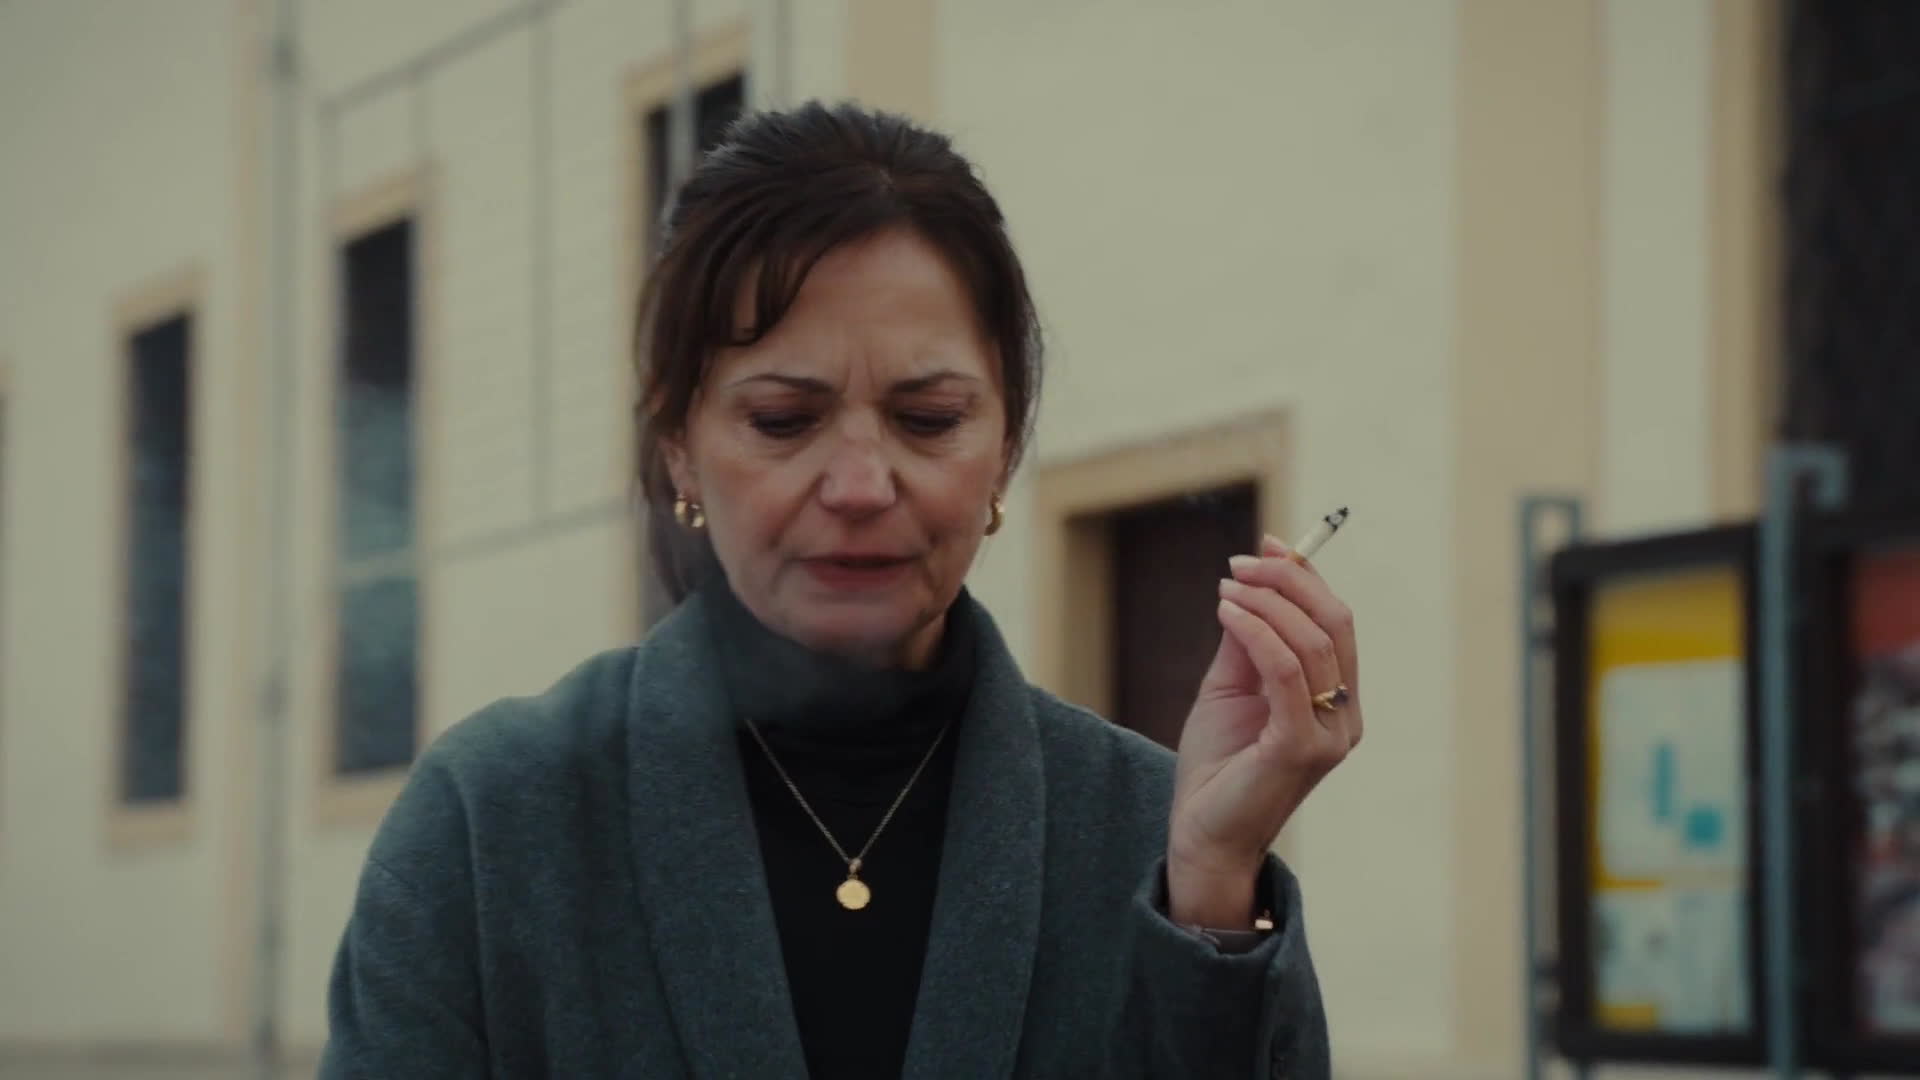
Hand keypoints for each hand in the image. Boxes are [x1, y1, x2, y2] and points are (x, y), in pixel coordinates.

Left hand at [1166, 535, 1361, 927]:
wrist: (1201, 833)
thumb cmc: (1216, 766)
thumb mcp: (1230, 688)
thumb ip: (1246, 642)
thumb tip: (1249, 585)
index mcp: (1336, 701)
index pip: (1335, 624)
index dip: (1305, 578)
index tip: (1268, 543)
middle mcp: (1344, 717)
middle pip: (1334, 624)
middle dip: (1289, 581)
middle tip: (1241, 562)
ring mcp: (1329, 735)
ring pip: (1313, 642)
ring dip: (1267, 601)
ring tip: (1226, 586)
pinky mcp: (1301, 748)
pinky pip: (1286, 673)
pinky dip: (1257, 632)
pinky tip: (1226, 612)